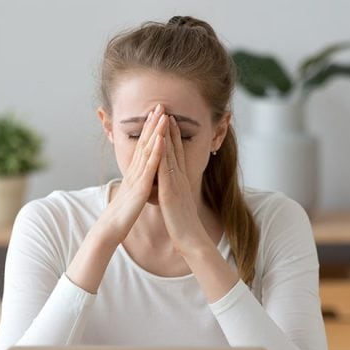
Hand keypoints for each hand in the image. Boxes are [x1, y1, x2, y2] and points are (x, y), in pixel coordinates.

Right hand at [97, 105, 167, 245]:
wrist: (110, 230)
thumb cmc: (120, 216)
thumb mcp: (131, 196)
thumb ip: (135, 185)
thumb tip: (138, 180)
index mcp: (134, 174)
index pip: (143, 148)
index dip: (149, 131)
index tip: (156, 115)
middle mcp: (135, 172)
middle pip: (144, 143)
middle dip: (152, 124)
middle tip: (160, 105)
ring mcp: (137, 179)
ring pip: (147, 151)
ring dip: (155, 132)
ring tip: (163, 115)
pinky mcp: (140, 189)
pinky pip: (149, 168)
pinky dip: (155, 153)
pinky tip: (161, 140)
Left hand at [157, 116, 207, 253]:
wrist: (191, 240)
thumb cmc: (183, 225)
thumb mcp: (179, 205)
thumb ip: (176, 193)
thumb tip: (171, 188)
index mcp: (180, 181)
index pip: (176, 154)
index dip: (172, 137)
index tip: (168, 121)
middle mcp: (180, 179)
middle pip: (174, 149)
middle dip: (169, 128)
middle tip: (165, 109)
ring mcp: (176, 184)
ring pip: (171, 155)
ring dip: (166, 135)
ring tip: (163, 116)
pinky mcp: (171, 192)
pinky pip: (166, 170)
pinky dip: (163, 154)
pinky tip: (159, 141)